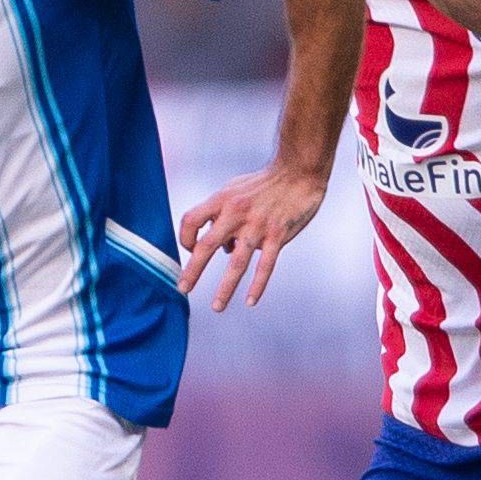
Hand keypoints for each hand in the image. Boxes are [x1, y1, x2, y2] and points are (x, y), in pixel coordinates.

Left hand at [178, 161, 324, 311]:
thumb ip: (221, 215)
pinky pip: (265, 265)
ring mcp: (258, 225)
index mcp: (222, 200)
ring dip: (225, 288)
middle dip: (192, 271)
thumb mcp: (234, 190)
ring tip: (216, 307)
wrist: (298, 172)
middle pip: (206, 246)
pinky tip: (250, 301)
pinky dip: (258, 285)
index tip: (190, 250)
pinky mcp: (278, 235)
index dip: (185, 237)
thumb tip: (219, 248)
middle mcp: (236, 213)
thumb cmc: (263, 184)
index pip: (191, 221)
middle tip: (182, 289)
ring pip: (236, 262)